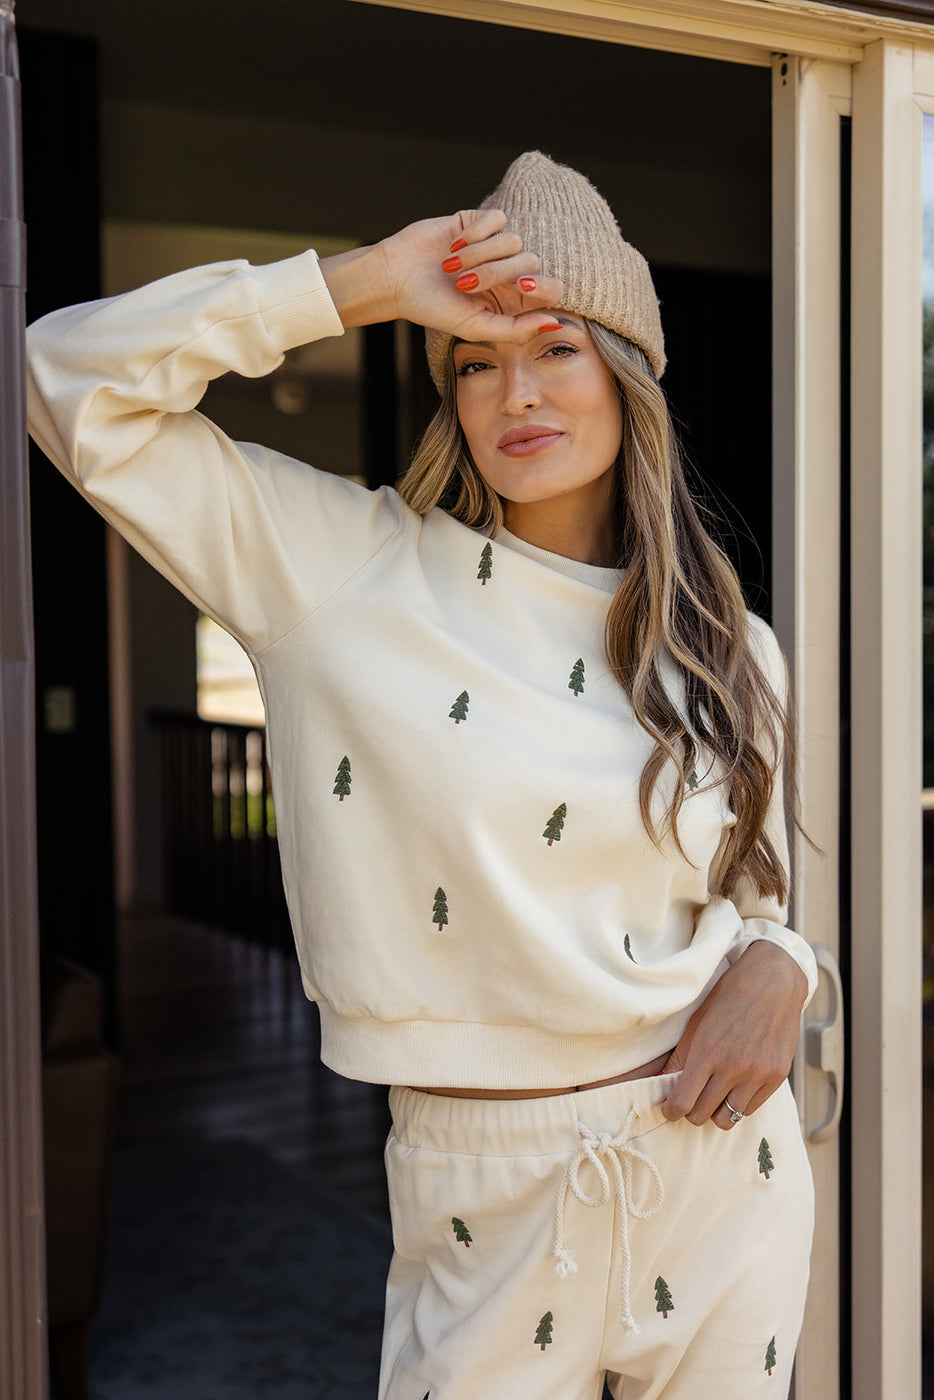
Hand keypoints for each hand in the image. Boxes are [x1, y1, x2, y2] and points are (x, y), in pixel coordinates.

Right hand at [319, 208, 562, 341]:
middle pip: (530, 261)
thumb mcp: (475, 327)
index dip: (542, 286)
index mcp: (510, 299)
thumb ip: (515, 330)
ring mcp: (493, 245)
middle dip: (497, 273)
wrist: (396, 278)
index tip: (520, 288)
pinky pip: (498, 219)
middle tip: (464, 284)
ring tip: (452, 267)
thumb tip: (554, 324)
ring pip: (513, 240)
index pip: (549, 287)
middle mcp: (506, 272)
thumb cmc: (432, 308)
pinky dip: (478, 233)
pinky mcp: (477, 222)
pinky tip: (455, 245)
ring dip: (480, 255)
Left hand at [660, 941, 807, 1130]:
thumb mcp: (698, 1021)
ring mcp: (757, 1075)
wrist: (774, 983)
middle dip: (691, 1111)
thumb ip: (681, 1056)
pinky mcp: (776, 1077)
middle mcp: (733, 1068)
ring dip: (715, 1111)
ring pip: (727, 1119)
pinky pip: (750, 1109)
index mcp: (708, 1052)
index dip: (671, 1110)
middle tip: (691, 1098)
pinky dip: (738, 1103)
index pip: (683, 1102)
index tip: (670, 1109)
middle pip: (702, 1115)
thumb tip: (662, 1081)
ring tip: (714, 1094)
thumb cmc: (731, 997)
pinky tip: (735, 1086)